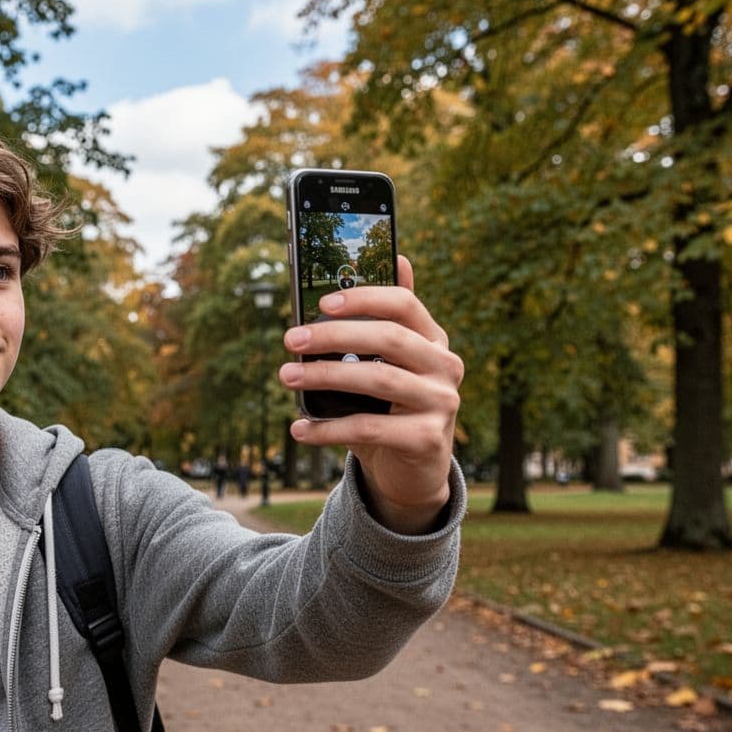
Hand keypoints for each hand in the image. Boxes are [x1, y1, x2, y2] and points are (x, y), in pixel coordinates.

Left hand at [278, 256, 462, 534]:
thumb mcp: (387, 365)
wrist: (413, 472)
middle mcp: (445, 366)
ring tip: (287, 376)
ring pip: (378, 379)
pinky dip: (328, 429)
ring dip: (325, 376)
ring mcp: (442, 403)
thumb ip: (385, 322)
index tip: (321, 303)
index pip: (404, 304)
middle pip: (388, 338)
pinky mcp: (428, 439)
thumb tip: (400, 259)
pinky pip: (370, 429)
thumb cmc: (391, 409)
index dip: (363, 298)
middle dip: (333, 336)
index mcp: (433, 340)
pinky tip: (300, 429)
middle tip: (291, 339)